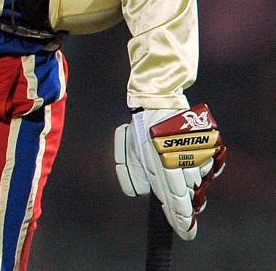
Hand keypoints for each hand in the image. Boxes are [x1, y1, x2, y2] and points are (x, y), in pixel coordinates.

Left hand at [114, 104, 225, 239]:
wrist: (157, 102)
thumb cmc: (138, 130)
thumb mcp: (127, 152)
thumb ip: (130, 175)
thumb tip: (142, 194)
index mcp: (158, 160)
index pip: (172, 197)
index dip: (179, 217)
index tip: (185, 232)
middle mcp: (179, 158)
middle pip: (188, 194)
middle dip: (186, 210)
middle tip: (185, 221)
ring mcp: (194, 151)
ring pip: (199, 181)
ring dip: (191, 187)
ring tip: (180, 182)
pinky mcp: (205, 145)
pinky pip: (208, 167)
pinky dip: (201, 172)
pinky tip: (192, 169)